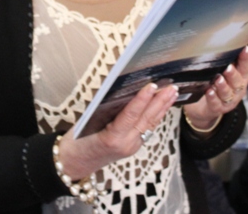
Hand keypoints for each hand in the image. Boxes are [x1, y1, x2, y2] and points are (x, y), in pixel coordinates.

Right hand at [57, 82, 178, 179]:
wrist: (75, 163)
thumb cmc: (78, 140)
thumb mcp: (87, 122)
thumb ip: (105, 108)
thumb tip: (123, 89)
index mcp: (111, 138)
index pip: (130, 115)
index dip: (142, 100)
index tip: (152, 85)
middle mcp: (126, 144)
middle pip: (146, 120)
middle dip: (160, 102)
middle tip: (171, 86)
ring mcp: (132, 147)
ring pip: (150, 125)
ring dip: (162, 108)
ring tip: (172, 93)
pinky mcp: (134, 146)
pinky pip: (147, 129)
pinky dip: (156, 116)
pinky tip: (162, 106)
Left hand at [183, 45, 247, 131]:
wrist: (207, 108)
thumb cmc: (216, 85)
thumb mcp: (223, 72)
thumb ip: (225, 61)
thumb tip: (224, 41)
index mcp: (240, 78)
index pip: (245, 67)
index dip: (245, 58)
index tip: (244, 48)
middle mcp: (237, 89)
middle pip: (237, 81)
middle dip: (232, 74)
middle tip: (228, 67)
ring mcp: (228, 101)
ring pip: (227, 92)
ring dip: (222, 86)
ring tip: (217, 79)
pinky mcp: (217, 109)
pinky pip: (216, 103)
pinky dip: (212, 97)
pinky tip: (208, 91)